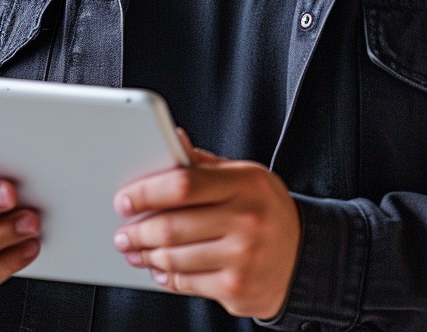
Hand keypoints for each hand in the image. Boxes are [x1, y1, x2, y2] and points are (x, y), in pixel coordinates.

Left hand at [111, 131, 300, 319]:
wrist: (303, 256)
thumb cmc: (266, 210)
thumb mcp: (245, 176)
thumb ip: (205, 164)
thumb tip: (174, 140)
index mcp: (245, 184)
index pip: (184, 184)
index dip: (147, 192)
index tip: (126, 199)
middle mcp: (246, 220)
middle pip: (173, 226)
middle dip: (139, 230)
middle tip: (123, 231)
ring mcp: (242, 257)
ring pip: (176, 258)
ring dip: (146, 255)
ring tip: (136, 250)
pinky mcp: (237, 288)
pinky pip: (188, 283)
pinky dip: (166, 277)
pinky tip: (160, 268)